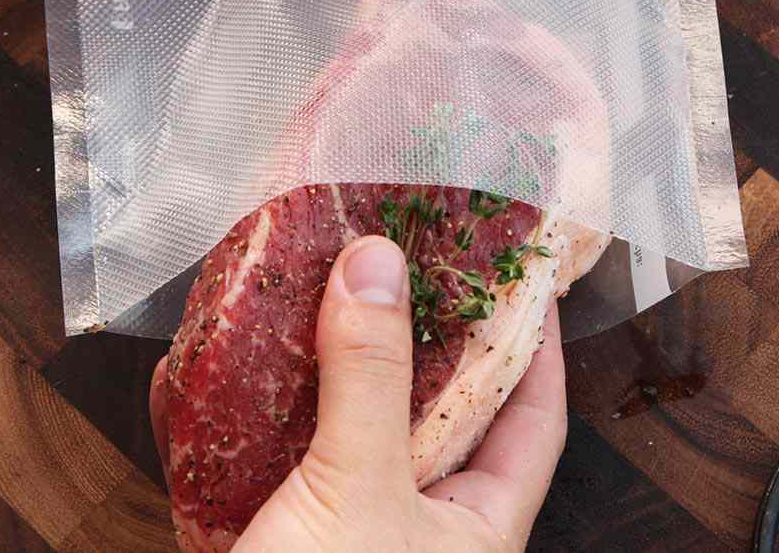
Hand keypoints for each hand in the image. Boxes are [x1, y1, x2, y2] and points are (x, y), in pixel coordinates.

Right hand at [150, 236, 567, 551]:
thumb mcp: (357, 492)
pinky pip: (281, 455)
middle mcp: (421, 526)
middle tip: (405, 254)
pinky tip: (241, 355)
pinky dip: (263, 405)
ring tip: (325, 281)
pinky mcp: (279, 535)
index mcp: (478, 527)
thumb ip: (369, 380)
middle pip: (440, 411)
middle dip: (423, 336)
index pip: (535, 418)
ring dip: (337, 361)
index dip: (537, 345)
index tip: (521, 274)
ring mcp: (348, 531)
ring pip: (356, 426)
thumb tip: (380, 263)